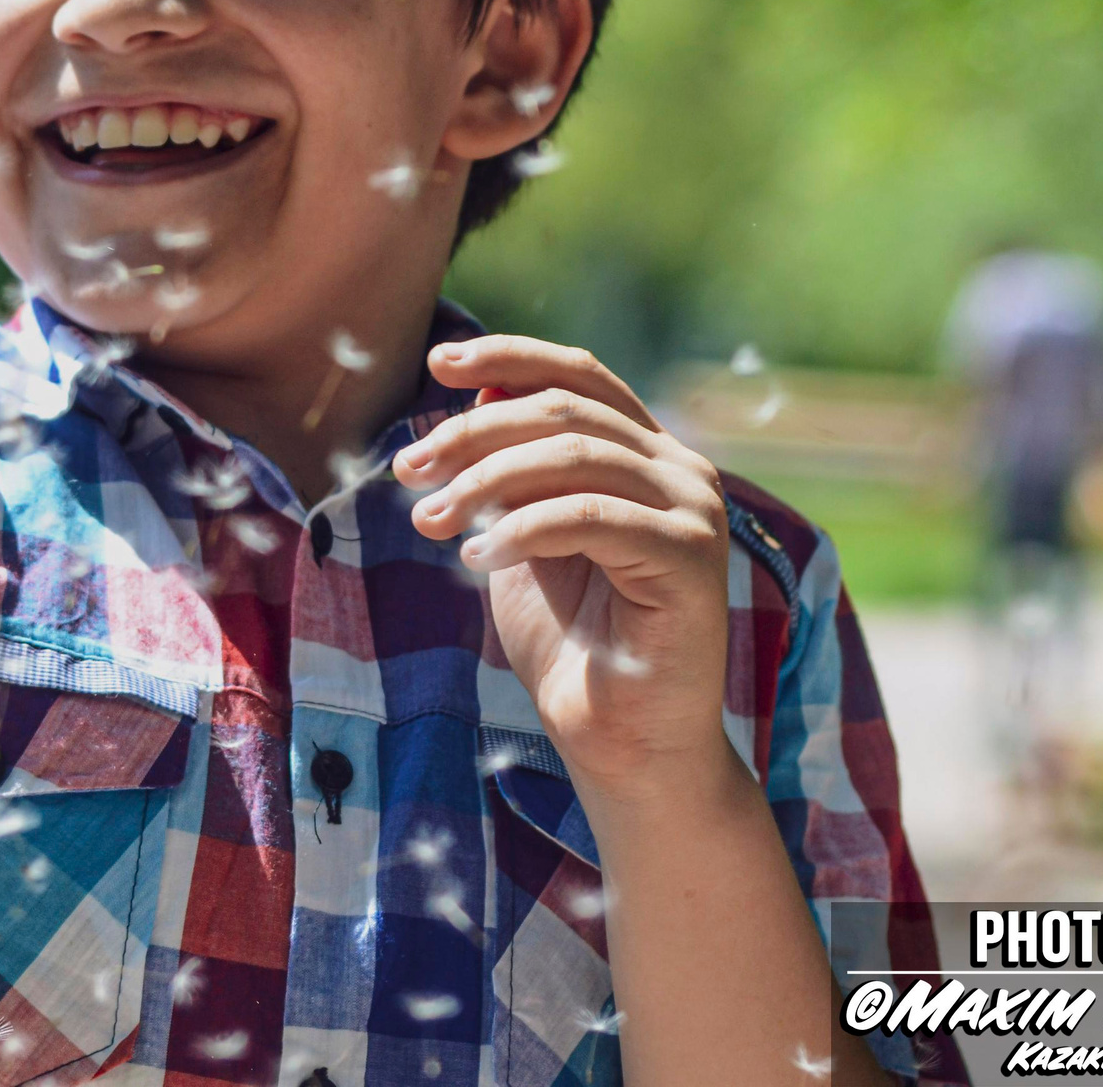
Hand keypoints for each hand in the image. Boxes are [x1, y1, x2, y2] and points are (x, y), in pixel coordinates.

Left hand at [393, 336, 730, 798]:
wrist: (623, 746)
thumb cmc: (573, 647)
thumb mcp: (523, 540)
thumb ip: (510, 471)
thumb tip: (481, 392)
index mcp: (647, 456)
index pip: (579, 376)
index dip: (510, 357)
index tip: (438, 362)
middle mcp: (681, 471)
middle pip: (565, 412)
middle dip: (473, 432)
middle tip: (407, 468)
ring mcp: (694, 511)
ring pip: (574, 456)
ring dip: (485, 478)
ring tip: (429, 519)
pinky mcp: (691, 558)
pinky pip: (591, 518)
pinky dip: (522, 529)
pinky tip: (476, 557)